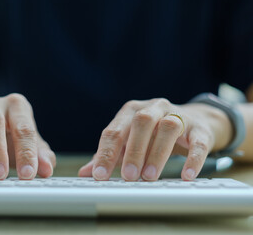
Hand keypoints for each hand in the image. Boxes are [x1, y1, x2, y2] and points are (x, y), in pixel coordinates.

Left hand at [79, 98, 231, 180]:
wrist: (193, 121)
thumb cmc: (153, 133)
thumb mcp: (129, 141)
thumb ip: (109, 155)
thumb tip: (86, 173)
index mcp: (131, 111)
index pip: (114, 131)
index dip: (106, 153)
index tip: (99, 175)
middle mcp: (153, 108)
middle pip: (141, 122)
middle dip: (133, 150)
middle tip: (128, 176)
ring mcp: (178, 115)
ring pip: (168, 127)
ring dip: (157, 153)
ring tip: (149, 177)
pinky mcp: (199, 129)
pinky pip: (197, 142)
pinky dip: (192, 159)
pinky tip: (186, 176)